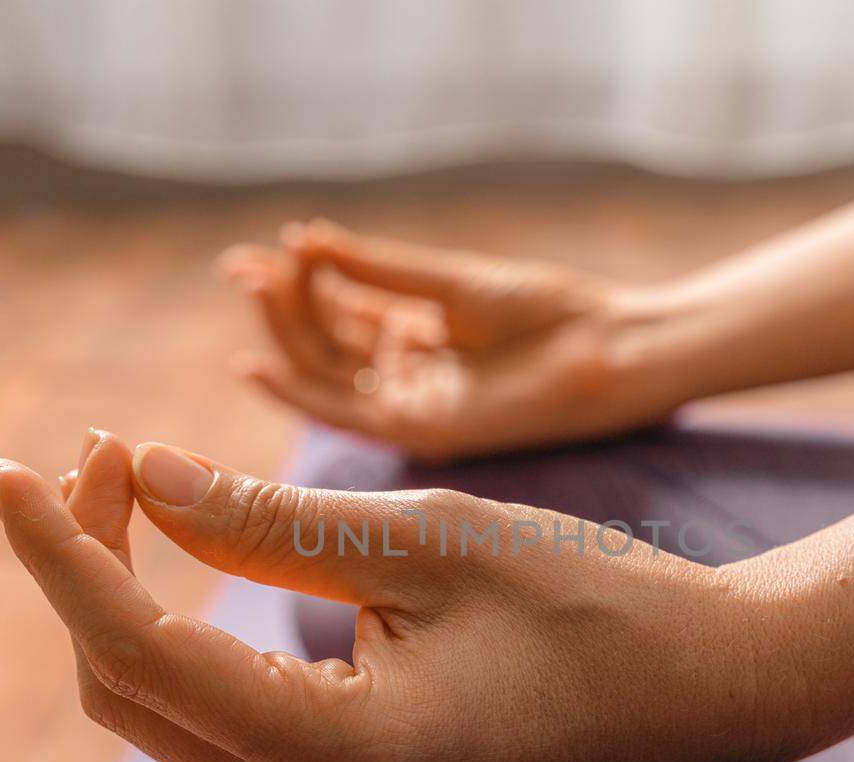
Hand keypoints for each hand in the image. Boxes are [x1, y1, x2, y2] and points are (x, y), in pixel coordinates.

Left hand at [0, 437, 767, 761]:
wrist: (716, 685)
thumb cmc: (604, 604)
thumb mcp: (441, 537)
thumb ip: (281, 518)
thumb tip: (145, 473)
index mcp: (346, 753)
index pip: (141, 652)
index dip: (59, 554)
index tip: (5, 469)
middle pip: (128, 690)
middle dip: (88, 565)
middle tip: (99, 449)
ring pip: (165, 705)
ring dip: (129, 592)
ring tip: (132, 476)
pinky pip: (221, 710)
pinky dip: (186, 623)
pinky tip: (192, 546)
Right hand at [219, 220, 677, 461]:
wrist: (605, 349)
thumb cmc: (545, 311)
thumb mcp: (449, 281)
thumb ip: (378, 269)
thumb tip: (304, 239)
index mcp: (420, 333)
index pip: (341, 312)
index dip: (299, 283)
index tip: (265, 250)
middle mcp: (409, 373)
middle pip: (326, 344)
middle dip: (284, 308)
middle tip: (248, 270)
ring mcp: (413, 403)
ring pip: (327, 375)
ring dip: (286, 337)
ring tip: (257, 288)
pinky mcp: (421, 430)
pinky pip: (344, 416)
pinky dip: (295, 394)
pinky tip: (256, 364)